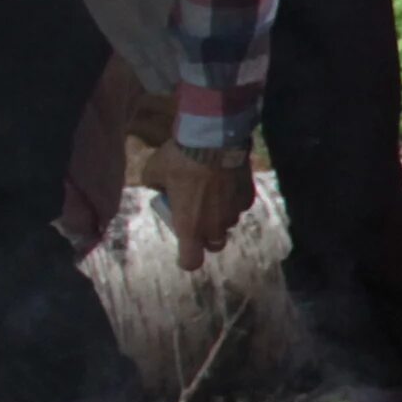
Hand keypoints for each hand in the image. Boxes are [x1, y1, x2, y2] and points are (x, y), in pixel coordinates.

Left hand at [141, 143, 256, 271]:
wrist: (213, 140)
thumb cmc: (179, 160)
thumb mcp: (153, 172)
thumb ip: (155, 186)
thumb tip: (159, 187)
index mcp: (190, 227)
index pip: (191, 261)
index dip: (186, 259)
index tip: (182, 251)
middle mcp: (215, 226)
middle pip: (214, 245)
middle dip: (206, 236)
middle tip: (196, 216)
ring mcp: (234, 213)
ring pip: (228, 223)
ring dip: (219, 215)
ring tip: (211, 192)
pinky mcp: (247, 197)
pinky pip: (239, 205)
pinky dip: (232, 198)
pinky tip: (225, 181)